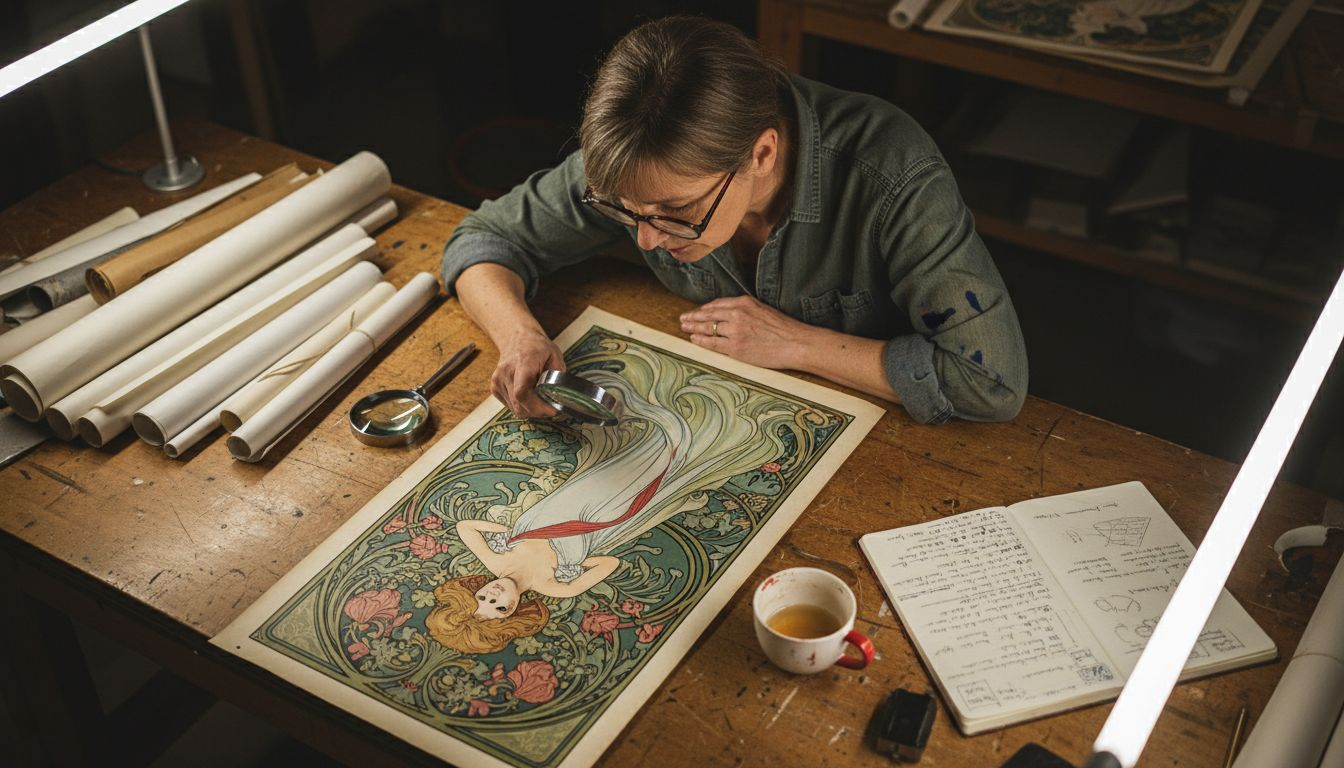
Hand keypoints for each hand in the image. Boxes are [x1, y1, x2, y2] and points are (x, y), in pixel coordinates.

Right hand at [493, 328, 564, 418]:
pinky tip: (527, 393)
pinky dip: (521, 405)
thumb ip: (557, 376)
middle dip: (537, 411)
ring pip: (515, 409)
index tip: (552, 410)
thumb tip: (558, 396)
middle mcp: (506, 372)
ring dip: (529, 408)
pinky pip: (510, 406)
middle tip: (549, 406)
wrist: (516, 338)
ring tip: (538, 396)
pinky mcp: (494, 387)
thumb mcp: (555, 356)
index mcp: (523, 362)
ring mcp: (497, 381)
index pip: (522, 392)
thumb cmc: (537, 347)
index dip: (537, 406)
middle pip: (519, 405)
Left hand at [679, 296, 813, 369]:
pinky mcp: (735, 347)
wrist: (795, 343)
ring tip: (684, 328)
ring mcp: (735, 331)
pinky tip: (694, 339)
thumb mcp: (763, 310)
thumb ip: (745, 310)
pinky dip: (701, 341)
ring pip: (707, 328)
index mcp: (744, 302)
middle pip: (708, 314)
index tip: (697, 311)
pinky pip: (712, 343)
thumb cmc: (783, 329)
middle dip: (693, 317)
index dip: (704, 308)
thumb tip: (729, 314)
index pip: (717, 304)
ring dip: (693, 328)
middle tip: (683, 319)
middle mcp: (737, 314)